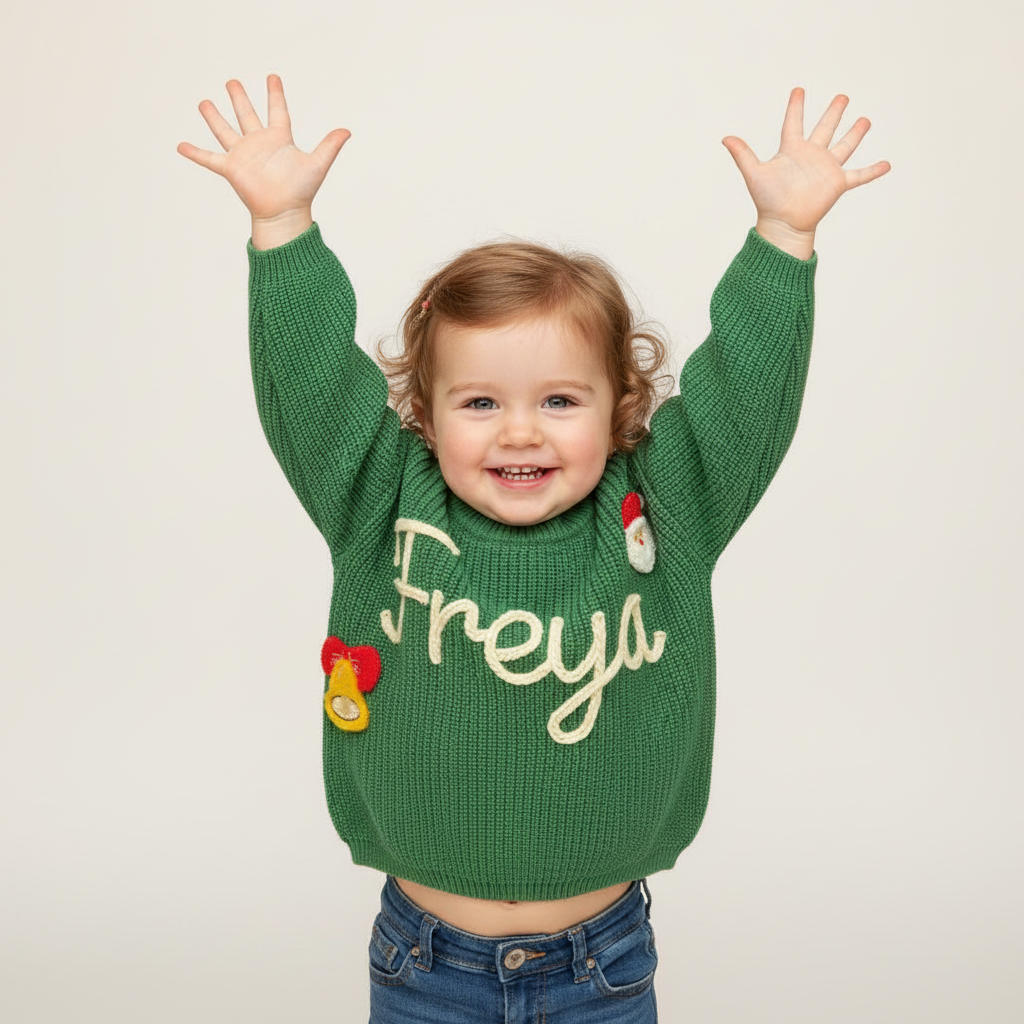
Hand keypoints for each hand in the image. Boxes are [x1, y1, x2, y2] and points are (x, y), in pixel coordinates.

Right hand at [177, 75, 349, 248]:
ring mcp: (243, 155)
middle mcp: (259, 144)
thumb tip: (347, 131)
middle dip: (239, 98)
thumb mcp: (317, 164)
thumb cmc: (301, 192)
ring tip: (204, 102)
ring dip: (214, 117)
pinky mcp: (231, 168)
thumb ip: (330, 146)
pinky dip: (195, 153)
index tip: (273, 77)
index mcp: (279, 139)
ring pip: (225, 130)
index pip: (277, 110)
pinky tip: (180, 145)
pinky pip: (209, 158)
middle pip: (247, 115)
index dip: (275, 94)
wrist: (284, 214)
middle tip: (232, 81)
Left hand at [722, 88, 889, 259]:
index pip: (794, 123)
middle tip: (843, 96)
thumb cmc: (767, 201)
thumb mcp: (755, 173)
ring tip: (865, 120)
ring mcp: (826, 169)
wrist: (783, 224)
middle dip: (834, 112)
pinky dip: (873, 170)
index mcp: (792, 150)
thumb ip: (743, 154)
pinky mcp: (838, 184)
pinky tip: (887, 164)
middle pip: (825, 128)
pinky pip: (860, 176)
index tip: (799, 89)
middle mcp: (811, 156)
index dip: (796, 106)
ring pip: (844, 146)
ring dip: (855, 133)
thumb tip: (725, 138)